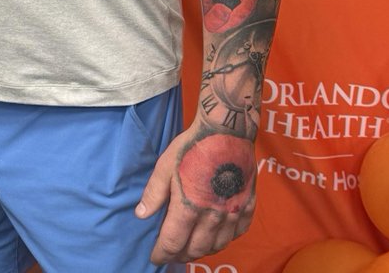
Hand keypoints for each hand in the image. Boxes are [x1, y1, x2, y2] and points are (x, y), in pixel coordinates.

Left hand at [136, 121, 257, 264]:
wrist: (226, 130)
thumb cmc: (192, 146)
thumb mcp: (165, 165)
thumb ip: (154, 193)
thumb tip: (141, 215)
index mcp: (189, 208)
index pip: (173, 243)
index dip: (162, 253)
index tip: (155, 257)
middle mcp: (213, 216)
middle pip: (196, 248)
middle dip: (181, 254)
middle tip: (172, 252)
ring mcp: (233, 212)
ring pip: (217, 245)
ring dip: (202, 250)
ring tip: (191, 246)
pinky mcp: (248, 205)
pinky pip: (238, 233)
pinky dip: (225, 239)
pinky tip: (217, 235)